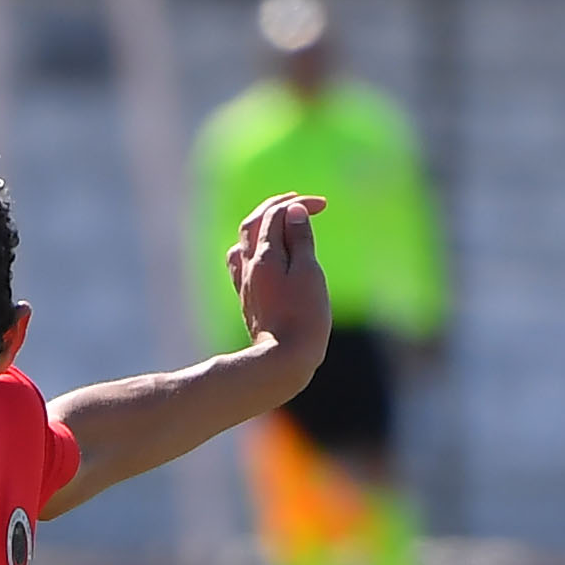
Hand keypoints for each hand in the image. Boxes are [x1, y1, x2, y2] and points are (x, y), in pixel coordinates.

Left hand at [227, 194, 330, 383]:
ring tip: (280, 221)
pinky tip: (261, 253)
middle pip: (256, 222)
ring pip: (245, 241)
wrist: (282, 361)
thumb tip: (294, 212)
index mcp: (265, 255)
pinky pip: (242, 262)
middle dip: (277, 207)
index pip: (277, 214)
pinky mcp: (247, 299)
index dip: (299, 204)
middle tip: (299, 203)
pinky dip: (254, 248)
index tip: (322, 206)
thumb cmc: (303, 319)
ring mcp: (245, 283)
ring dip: (262, 224)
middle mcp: (249, 265)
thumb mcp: (308, 274)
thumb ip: (300, 240)